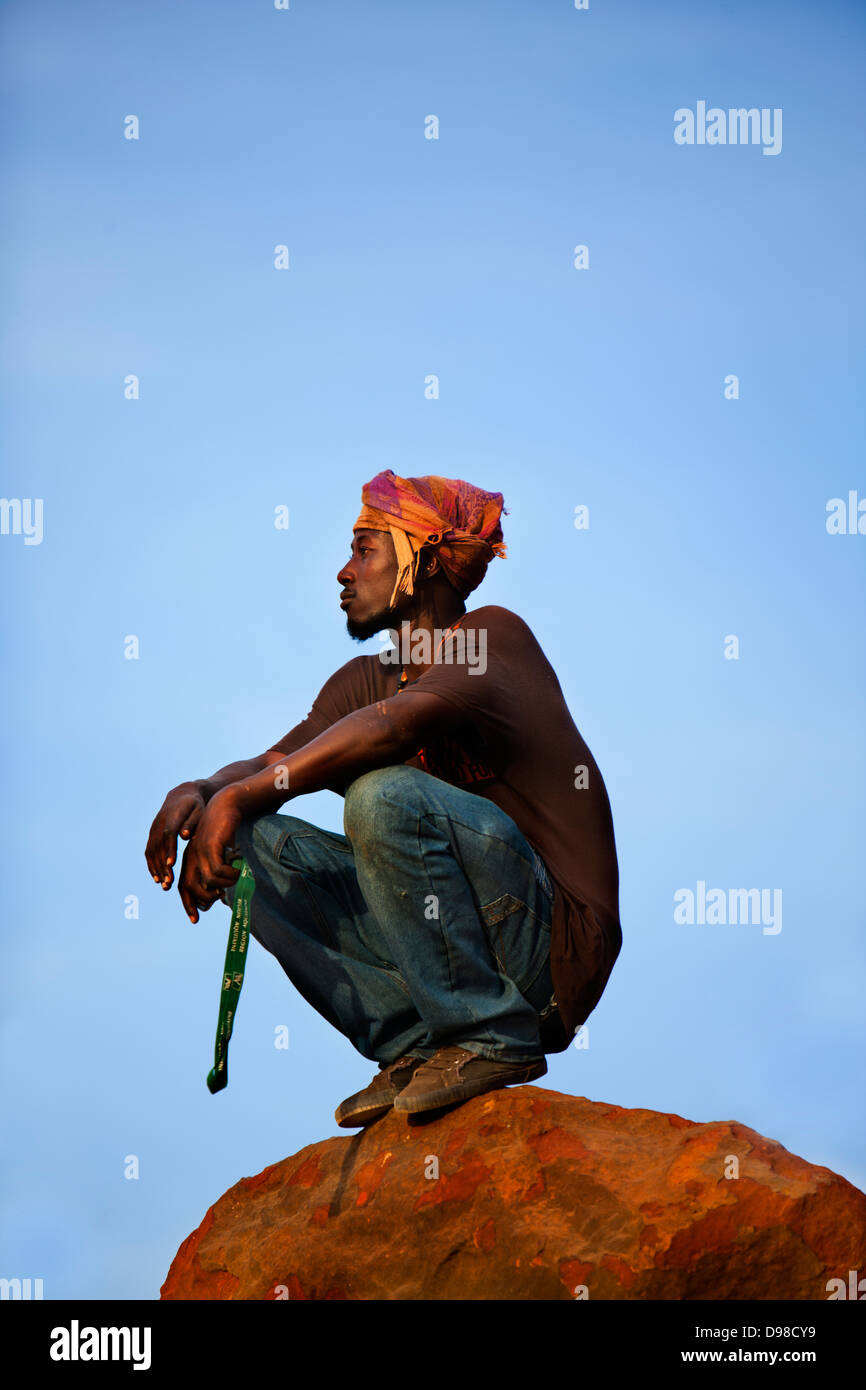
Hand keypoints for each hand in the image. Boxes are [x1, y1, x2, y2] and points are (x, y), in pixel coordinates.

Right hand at [145, 783, 205, 888]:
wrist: (181, 795)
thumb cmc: (195, 805)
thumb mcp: (198, 810)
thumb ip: (192, 823)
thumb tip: (184, 836)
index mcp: (172, 816)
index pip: (168, 834)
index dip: (169, 849)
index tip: (172, 865)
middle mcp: (159, 823)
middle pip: (158, 846)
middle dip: (162, 866)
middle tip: (169, 883)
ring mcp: (153, 828)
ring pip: (151, 851)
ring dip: (156, 869)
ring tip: (164, 885)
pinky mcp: (152, 833)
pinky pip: (149, 851)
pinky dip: (151, 865)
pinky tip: (157, 878)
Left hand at [178, 790, 241, 923]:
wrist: (227, 805)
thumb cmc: (225, 830)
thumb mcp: (219, 852)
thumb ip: (216, 869)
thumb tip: (218, 891)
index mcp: (191, 859)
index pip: (184, 887)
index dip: (188, 903)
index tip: (195, 919)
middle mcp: (192, 857)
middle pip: (191, 887)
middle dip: (202, 900)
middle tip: (219, 900)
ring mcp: (200, 851)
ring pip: (208, 880)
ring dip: (223, 884)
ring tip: (235, 878)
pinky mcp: (210, 845)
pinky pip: (218, 869)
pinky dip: (228, 874)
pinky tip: (237, 870)